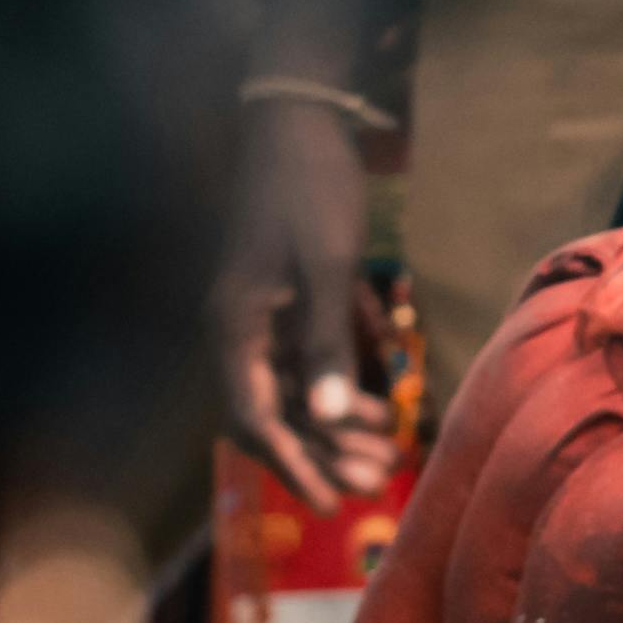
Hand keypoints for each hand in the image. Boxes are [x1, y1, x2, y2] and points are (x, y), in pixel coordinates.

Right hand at [221, 98, 396, 509]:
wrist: (300, 119)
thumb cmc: (309, 186)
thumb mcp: (326, 264)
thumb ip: (325, 340)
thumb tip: (328, 417)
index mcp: (235, 325)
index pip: (252, 416)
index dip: (291, 462)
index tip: (329, 502)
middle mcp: (240, 328)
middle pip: (276, 412)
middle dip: (324, 452)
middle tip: (376, 483)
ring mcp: (263, 315)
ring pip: (296, 389)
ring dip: (337, 423)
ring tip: (388, 454)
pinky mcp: (287, 299)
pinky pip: (308, 360)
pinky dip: (341, 384)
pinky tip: (382, 406)